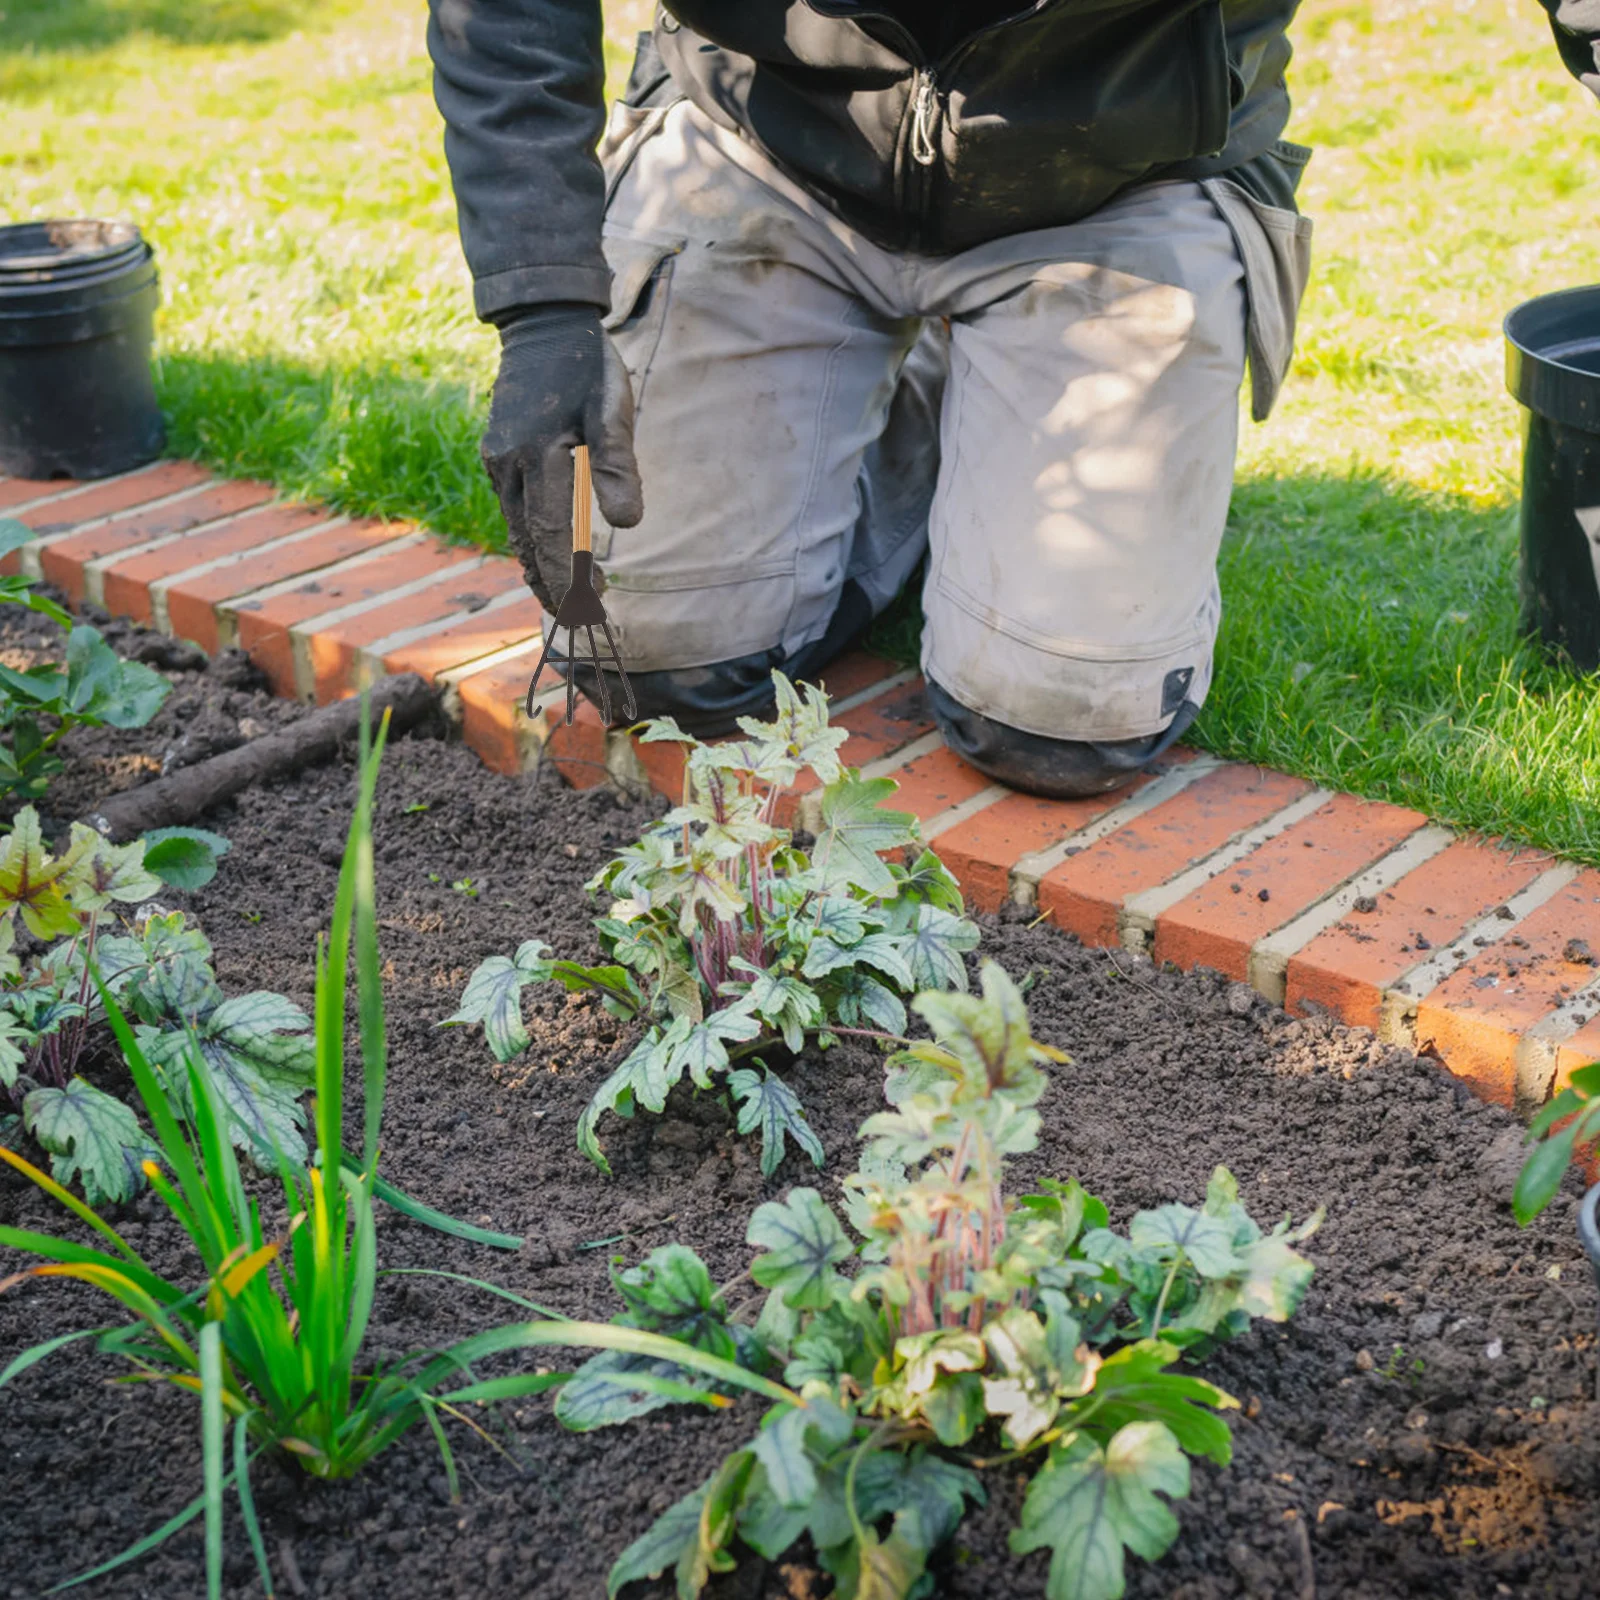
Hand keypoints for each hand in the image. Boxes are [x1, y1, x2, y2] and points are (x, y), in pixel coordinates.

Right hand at [481, 303, 643, 608]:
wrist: (542, 325)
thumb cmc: (587, 368)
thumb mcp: (613, 408)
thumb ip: (618, 464)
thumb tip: (627, 523)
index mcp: (539, 455)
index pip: (554, 536)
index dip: (569, 579)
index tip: (588, 611)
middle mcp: (509, 465)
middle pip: (531, 543)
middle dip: (555, 586)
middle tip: (583, 619)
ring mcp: (498, 462)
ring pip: (518, 531)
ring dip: (544, 567)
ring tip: (572, 597)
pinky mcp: (496, 457)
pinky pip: (514, 511)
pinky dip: (533, 541)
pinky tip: (554, 555)